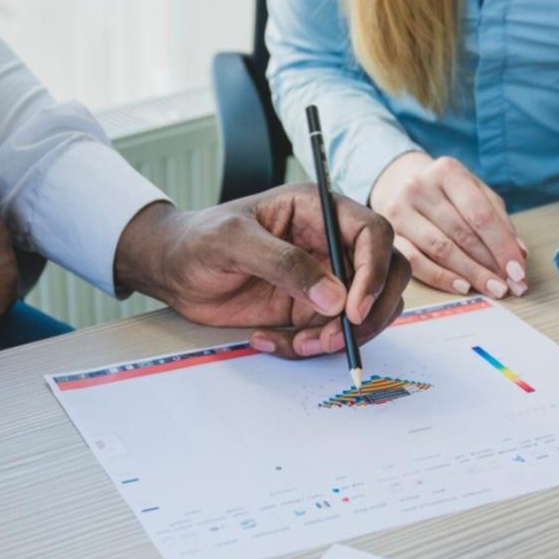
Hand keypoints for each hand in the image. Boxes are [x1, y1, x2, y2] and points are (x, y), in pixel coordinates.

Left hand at [113, 186, 409, 358]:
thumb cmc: (198, 240)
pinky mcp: (309, 310)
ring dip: (339, 337)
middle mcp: (330, 243)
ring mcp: (324, 279)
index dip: (374, 270)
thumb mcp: (233, 241)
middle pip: (386, 274)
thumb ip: (284, 264)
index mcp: (319, 210)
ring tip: (296, 344)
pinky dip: (308, 348)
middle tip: (338, 337)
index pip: (373, 233)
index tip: (354, 308)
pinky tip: (269, 340)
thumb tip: (334, 297)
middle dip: (370, 312)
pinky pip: (329, 335)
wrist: (172, 269)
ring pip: (364, 312)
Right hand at [369, 151, 527, 297]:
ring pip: (441, 249)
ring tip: (491, 289)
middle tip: (509, 286)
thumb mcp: (474, 193)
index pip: (481, 214)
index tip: (518, 271)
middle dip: (490, 264)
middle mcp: (419, 187)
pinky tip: (462, 286)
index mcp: (447, 171)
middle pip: (462, 233)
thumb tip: (519, 255)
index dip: (502, 245)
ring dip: (471, 273)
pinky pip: (416, 262)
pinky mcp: (389, 234)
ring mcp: (399, 211)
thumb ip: (497, 219)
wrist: (399, 184)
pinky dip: (441, 277)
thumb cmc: (445, 193)